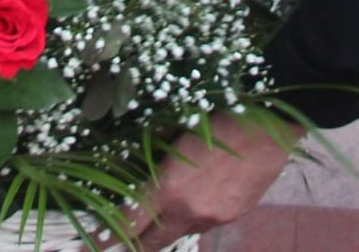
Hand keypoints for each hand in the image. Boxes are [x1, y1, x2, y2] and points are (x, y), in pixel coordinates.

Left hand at [116, 110, 298, 249]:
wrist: (268, 126)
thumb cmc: (218, 119)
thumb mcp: (176, 138)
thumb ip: (157, 166)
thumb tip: (140, 180)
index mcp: (168, 188)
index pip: (128, 224)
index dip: (106, 237)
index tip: (89, 244)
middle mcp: (188, 211)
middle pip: (152, 244)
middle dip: (135, 245)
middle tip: (121, 241)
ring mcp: (212, 218)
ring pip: (180, 233)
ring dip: (169, 226)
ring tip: (168, 206)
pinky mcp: (232, 217)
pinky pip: (205, 223)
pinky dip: (196, 214)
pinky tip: (202, 192)